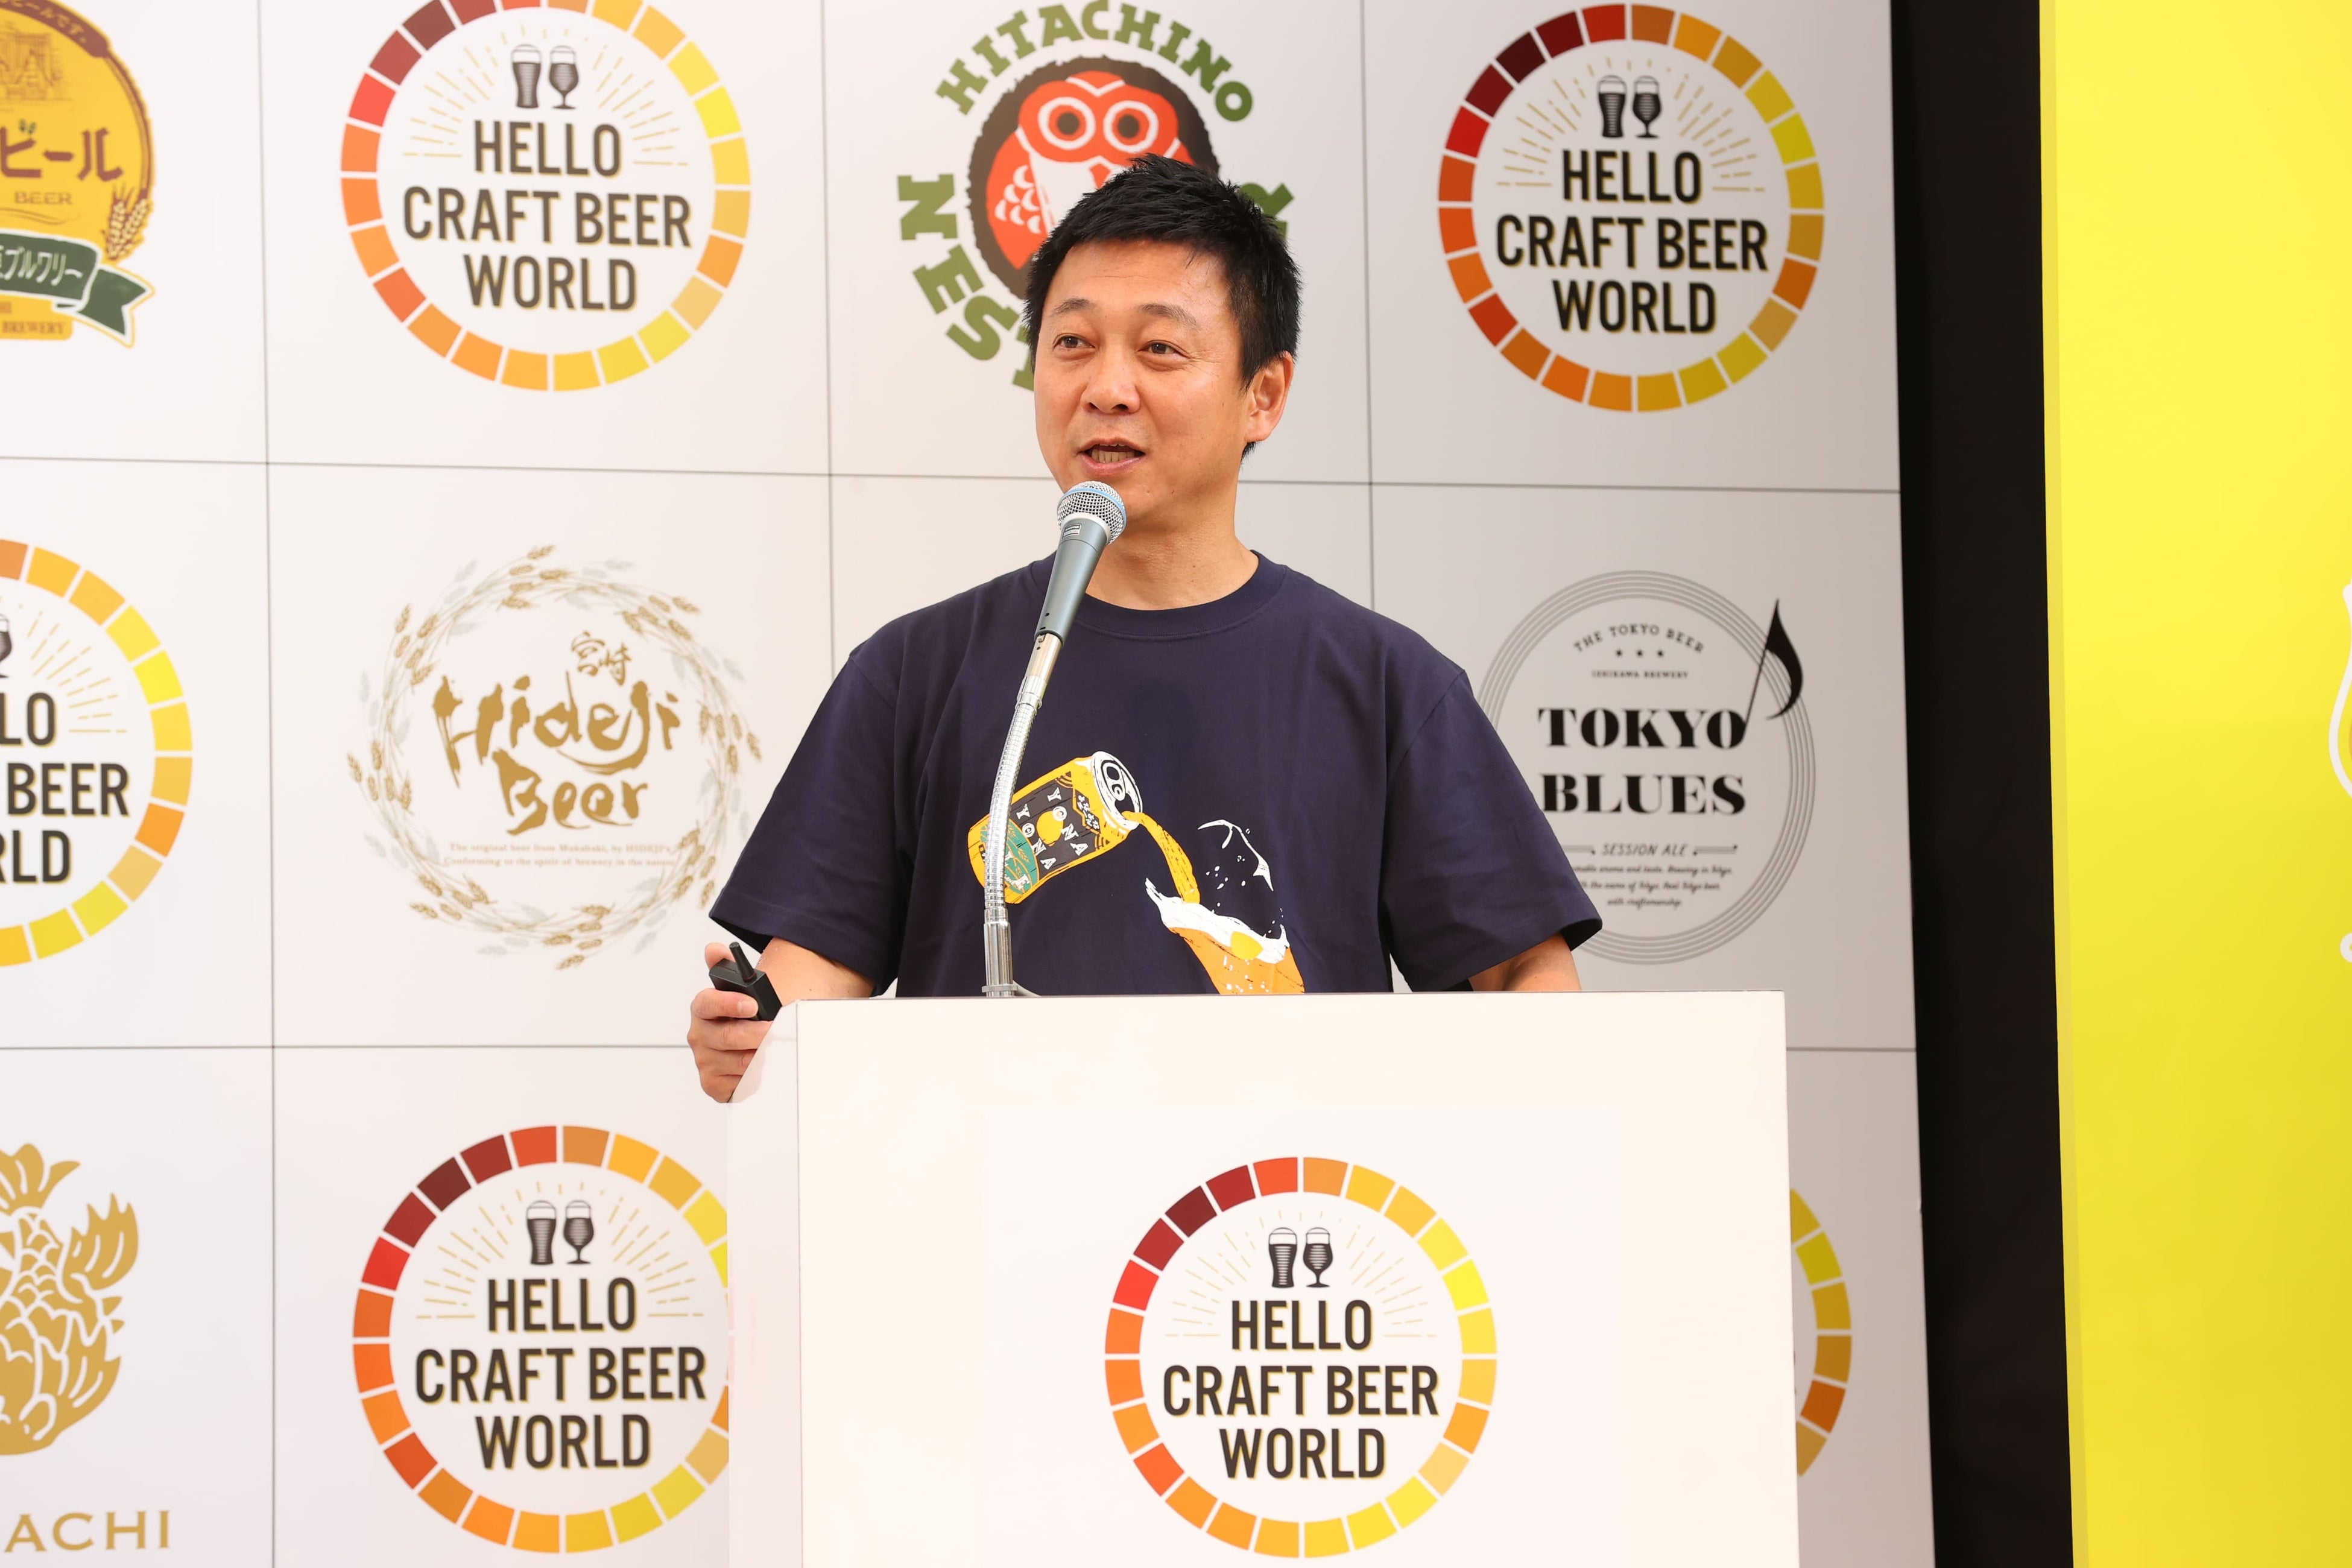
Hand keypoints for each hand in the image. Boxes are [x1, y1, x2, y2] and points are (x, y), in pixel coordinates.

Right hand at [688, 942, 766, 1101]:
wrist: (751, 1039)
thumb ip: (727, 966)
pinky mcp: (714, 1084)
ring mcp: (705, 1061)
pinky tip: (761, 1068)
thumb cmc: (746, 1013)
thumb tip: (713, 949)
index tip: (752, 1004)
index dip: (729, 1003)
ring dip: (758, 1056)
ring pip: (736, 1061)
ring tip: (773, 1049)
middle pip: (726, 1036)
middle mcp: (699, 1036)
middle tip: (774, 1031)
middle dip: (754, 1034)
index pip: (707, 1004)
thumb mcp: (739, 987)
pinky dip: (753, 1077)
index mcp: (703, 1009)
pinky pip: (736, 1084)